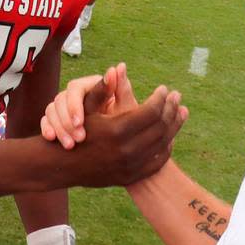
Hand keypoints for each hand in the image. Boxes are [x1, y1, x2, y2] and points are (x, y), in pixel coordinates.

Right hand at [42, 64, 130, 147]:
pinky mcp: (58, 119)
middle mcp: (77, 94)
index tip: (80, 123)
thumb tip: (119, 66)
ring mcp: (66, 106)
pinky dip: (46, 127)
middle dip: (67, 120)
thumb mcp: (127, 108)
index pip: (75, 88)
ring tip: (70, 145)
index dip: (74, 105)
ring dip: (58, 127)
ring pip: (52, 110)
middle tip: (78, 139)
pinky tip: (50, 138)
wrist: (120, 144)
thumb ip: (122, 88)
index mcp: (92, 86)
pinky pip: (46, 120)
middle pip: (60, 99)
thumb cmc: (127, 124)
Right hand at [72, 83, 187, 186]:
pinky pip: (157, 161)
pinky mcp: (132, 176)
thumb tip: (114, 68)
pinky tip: (169, 136)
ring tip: (180, 112)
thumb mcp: (85, 109)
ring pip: (163, 144)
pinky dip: (166, 147)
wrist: (64, 166)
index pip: (151, 111)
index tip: (164, 89)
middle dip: (171, 109)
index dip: (160, 98)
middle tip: (177, 97)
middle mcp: (126, 150)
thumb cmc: (75, 131)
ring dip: (174, 126)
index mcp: (117, 130)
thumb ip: (101, 89)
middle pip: (161, 127)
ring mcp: (130, 166)